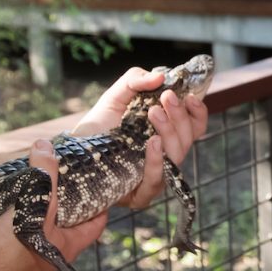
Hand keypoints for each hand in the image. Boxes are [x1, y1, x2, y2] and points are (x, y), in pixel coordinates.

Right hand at [0, 140, 111, 270]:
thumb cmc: (10, 250)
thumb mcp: (35, 207)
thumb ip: (44, 176)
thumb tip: (45, 145)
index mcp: (69, 246)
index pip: (96, 223)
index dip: (100, 203)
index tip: (98, 182)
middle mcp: (53, 252)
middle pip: (68, 220)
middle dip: (67, 197)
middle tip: (64, 172)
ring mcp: (31, 253)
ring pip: (43, 222)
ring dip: (42, 202)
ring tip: (39, 178)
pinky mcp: (9, 252)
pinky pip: (22, 227)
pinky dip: (22, 211)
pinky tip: (15, 196)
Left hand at [68, 67, 209, 208]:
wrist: (74, 152)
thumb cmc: (98, 126)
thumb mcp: (116, 96)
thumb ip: (135, 80)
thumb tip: (160, 76)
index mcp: (166, 133)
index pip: (194, 126)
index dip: (198, 111)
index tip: (190, 96)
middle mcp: (165, 154)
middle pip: (188, 138)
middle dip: (180, 116)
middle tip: (167, 97)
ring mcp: (156, 175)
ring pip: (177, 156)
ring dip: (169, 131)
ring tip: (154, 112)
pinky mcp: (141, 194)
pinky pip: (157, 181)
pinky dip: (157, 161)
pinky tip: (152, 142)